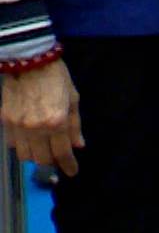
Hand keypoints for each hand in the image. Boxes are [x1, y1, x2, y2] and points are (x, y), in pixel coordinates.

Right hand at [3, 60, 82, 176]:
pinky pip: (13, 144)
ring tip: (44, 150)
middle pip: (42, 159)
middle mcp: (35, 128)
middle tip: (58, 159)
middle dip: (52, 162)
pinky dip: (22, 146)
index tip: (72, 171)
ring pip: (25, 155)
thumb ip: (75, 125)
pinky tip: (30, 139)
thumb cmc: (56, 78)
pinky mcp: (5, 121)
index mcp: (56, 121)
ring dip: (36, 156)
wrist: (29, 61)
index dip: (68, 165)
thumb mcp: (73, 99)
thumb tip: (78, 145)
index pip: (62, 153)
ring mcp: (18, 126)